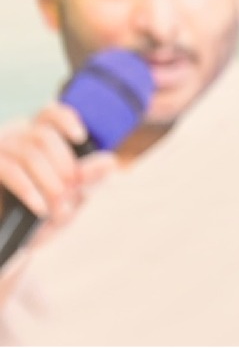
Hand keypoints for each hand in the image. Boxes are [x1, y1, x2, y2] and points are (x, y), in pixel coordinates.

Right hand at [0, 104, 118, 260]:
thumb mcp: (70, 196)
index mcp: (36, 137)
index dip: (65, 119)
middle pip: (44, 136)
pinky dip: (29, 190)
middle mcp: (14, 138)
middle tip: (72, 192)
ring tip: (60, 208)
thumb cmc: (42, 214)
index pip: (49, 113)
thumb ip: (88, 177)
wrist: (8, 245)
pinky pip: (10, 171)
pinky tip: (40, 208)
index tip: (81, 138)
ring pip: (30, 154)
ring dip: (50, 182)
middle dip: (64, 165)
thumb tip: (110, 161)